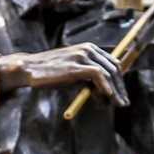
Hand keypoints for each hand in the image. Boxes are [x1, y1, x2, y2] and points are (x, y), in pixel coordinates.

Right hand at [3, 42, 128, 106]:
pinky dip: (106, 88)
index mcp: (89, 48)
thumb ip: (88, 81)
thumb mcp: (73, 75)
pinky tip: (107, 98)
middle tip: (123, 103)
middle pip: (114, 69)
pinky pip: (98, 76)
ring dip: (115, 92)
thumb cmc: (50, 74)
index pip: (112, 64)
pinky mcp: (77, 65)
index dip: (119, 81)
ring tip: (116, 105)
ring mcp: (83, 56)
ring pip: (109, 73)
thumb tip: (104, 96)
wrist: (30, 69)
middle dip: (120, 88)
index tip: (121, 96)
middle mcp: (88, 49)